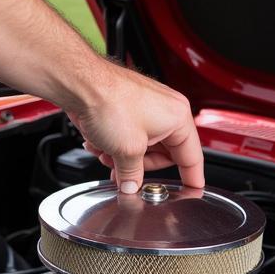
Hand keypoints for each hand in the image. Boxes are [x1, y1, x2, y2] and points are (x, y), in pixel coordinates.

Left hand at [67, 63, 203, 193]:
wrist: (80, 83)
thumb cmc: (108, 101)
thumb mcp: (127, 149)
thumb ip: (133, 174)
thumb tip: (133, 186)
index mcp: (177, 118)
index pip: (191, 157)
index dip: (192, 177)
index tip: (194, 190)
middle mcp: (165, 111)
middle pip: (161, 155)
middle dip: (138, 167)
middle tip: (125, 174)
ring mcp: (146, 109)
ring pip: (140, 148)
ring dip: (121, 157)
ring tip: (106, 155)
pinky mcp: (128, 108)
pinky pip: (127, 137)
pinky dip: (112, 145)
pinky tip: (98, 144)